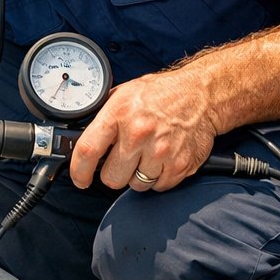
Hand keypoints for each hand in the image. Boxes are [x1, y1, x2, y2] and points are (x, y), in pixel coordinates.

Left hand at [68, 68, 218, 191]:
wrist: (201, 94)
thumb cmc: (162, 93)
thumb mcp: (124, 94)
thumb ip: (103, 117)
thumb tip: (81, 137)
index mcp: (119, 114)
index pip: (88, 151)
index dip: (79, 171)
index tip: (80, 179)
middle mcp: (139, 134)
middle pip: (111, 178)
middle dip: (113, 173)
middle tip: (123, 161)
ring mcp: (161, 151)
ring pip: (136, 185)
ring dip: (137, 175)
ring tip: (146, 155)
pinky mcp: (180, 164)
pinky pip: (159, 186)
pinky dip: (158, 178)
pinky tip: (161, 160)